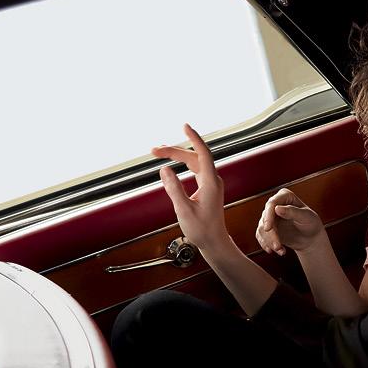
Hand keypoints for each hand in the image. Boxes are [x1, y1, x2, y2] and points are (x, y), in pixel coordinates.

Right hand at [151, 124, 227, 249]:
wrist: (214, 241)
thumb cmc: (201, 230)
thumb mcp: (183, 210)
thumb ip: (174, 189)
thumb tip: (164, 170)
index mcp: (211, 183)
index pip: (203, 154)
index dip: (194, 139)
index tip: (185, 126)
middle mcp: (213, 180)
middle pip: (194, 157)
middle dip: (174, 151)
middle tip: (153, 150)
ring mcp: (211, 183)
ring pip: (194, 162)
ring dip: (177, 156)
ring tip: (158, 152)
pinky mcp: (208, 187)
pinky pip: (195, 168)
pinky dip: (183, 163)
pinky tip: (173, 162)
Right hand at [255, 188, 325, 255]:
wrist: (311, 238)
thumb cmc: (311, 224)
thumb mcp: (306, 217)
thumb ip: (293, 211)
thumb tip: (277, 208)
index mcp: (285, 196)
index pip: (271, 203)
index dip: (268, 216)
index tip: (269, 228)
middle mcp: (274, 204)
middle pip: (265, 218)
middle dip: (270, 234)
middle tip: (277, 246)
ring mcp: (269, 216)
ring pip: (262, 229)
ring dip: (270, 241)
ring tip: (280, 250)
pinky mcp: (267, 228)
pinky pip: (261, 236)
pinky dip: (266, 245)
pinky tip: (276, 251)